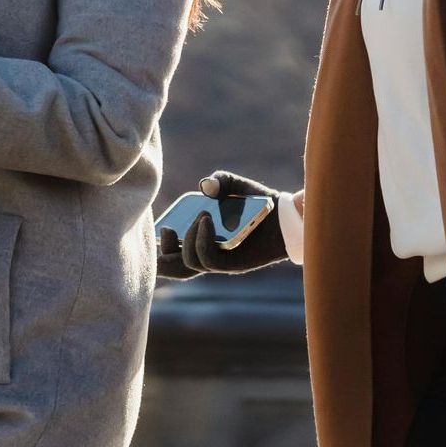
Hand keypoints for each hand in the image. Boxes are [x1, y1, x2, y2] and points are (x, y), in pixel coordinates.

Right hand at [155, 169, 288, 279]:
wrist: (285, 214)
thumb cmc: (258, 202)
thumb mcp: (236, 185)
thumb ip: (219, 179)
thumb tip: (205, 185)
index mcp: (201, 239)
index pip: (172, 254)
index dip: (160, 248)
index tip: (160, 227)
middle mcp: (208, 253)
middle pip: (175, 267)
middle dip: (163, 252)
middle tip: (168, 229)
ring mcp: (220, 261)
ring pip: (189, 264)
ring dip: (188, 239)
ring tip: (201, 216)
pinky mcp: (234, 264)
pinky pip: (209, 260)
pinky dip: (203, 240)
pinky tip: (207, 219)